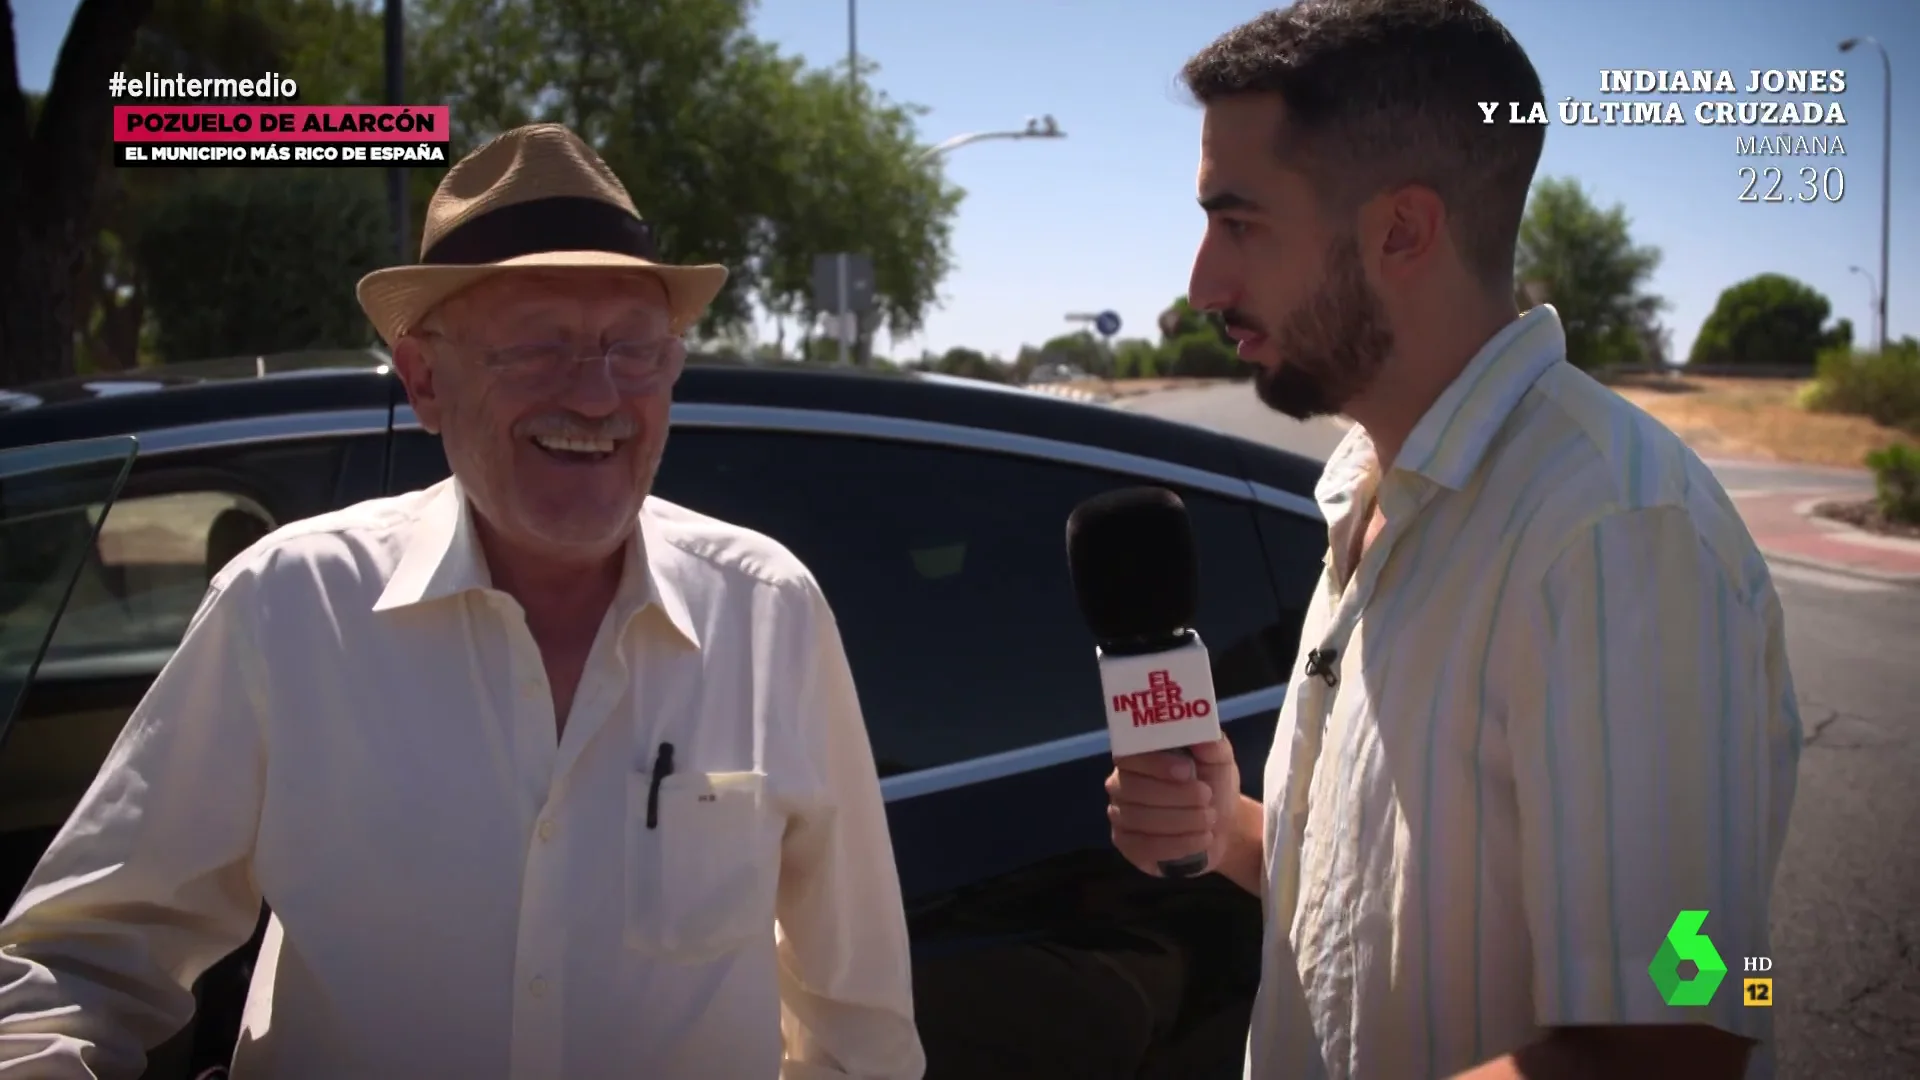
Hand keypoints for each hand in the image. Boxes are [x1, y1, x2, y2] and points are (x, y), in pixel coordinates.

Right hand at [1105, 737, 1242, 876]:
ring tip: (1210, 820)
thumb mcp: (1219, 760)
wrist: (1222, 824)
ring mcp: (1120, 817)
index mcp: (1136, 757)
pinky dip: (1177, 844)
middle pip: (1132, 789)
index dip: (1155, 764)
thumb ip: (1212, 744)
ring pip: (1140, 819)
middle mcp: (1120, 785)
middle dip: (1175, 795)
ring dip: (1181, 820)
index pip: (1128, 757)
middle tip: (1207, 798)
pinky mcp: (1128, 846)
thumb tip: (1204, 735)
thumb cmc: (1212, 784)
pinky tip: (1201, 840)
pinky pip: (1144, 847)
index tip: (1187, 770)